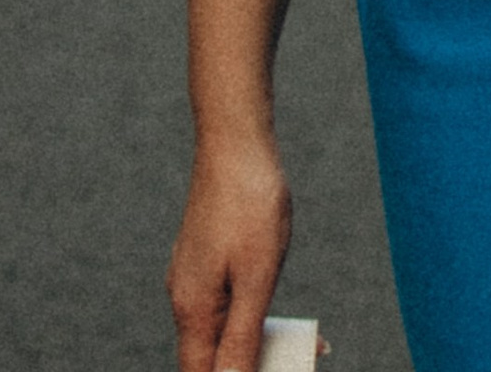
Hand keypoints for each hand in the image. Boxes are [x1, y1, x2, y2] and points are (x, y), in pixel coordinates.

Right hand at [168, 135, 292, 371]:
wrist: (235, 140)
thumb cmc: (249, 203)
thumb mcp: (256, 276)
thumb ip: (241, 336)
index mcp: (191, 309)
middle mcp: (185, 298)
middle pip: (210, 358)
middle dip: (250, 367)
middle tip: (300, 362)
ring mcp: (193, 277)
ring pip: (219, 331)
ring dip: (256, 344)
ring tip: (305, 345)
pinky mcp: (205, 260)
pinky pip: (224, 305)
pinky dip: (251, 317)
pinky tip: (276, 310)